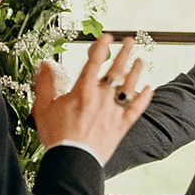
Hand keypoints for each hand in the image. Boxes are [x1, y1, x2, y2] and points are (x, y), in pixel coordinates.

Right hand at [31, 34, 151, 164]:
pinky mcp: (123, 124)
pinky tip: (150, 88)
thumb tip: (44, 64)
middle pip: (117, 70)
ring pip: (131, 86)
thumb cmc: (58, 135)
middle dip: (125, 52)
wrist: (74, 159)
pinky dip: (145, 97)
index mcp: (83, 90)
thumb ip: (45, 83)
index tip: (107, 36)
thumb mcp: (44, 107)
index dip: (102, 46)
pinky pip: (138, 108)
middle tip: (131, 41)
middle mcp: (102, 97)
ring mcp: (115, 110)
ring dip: (137, 70)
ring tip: (141, 59)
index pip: (94, 62)